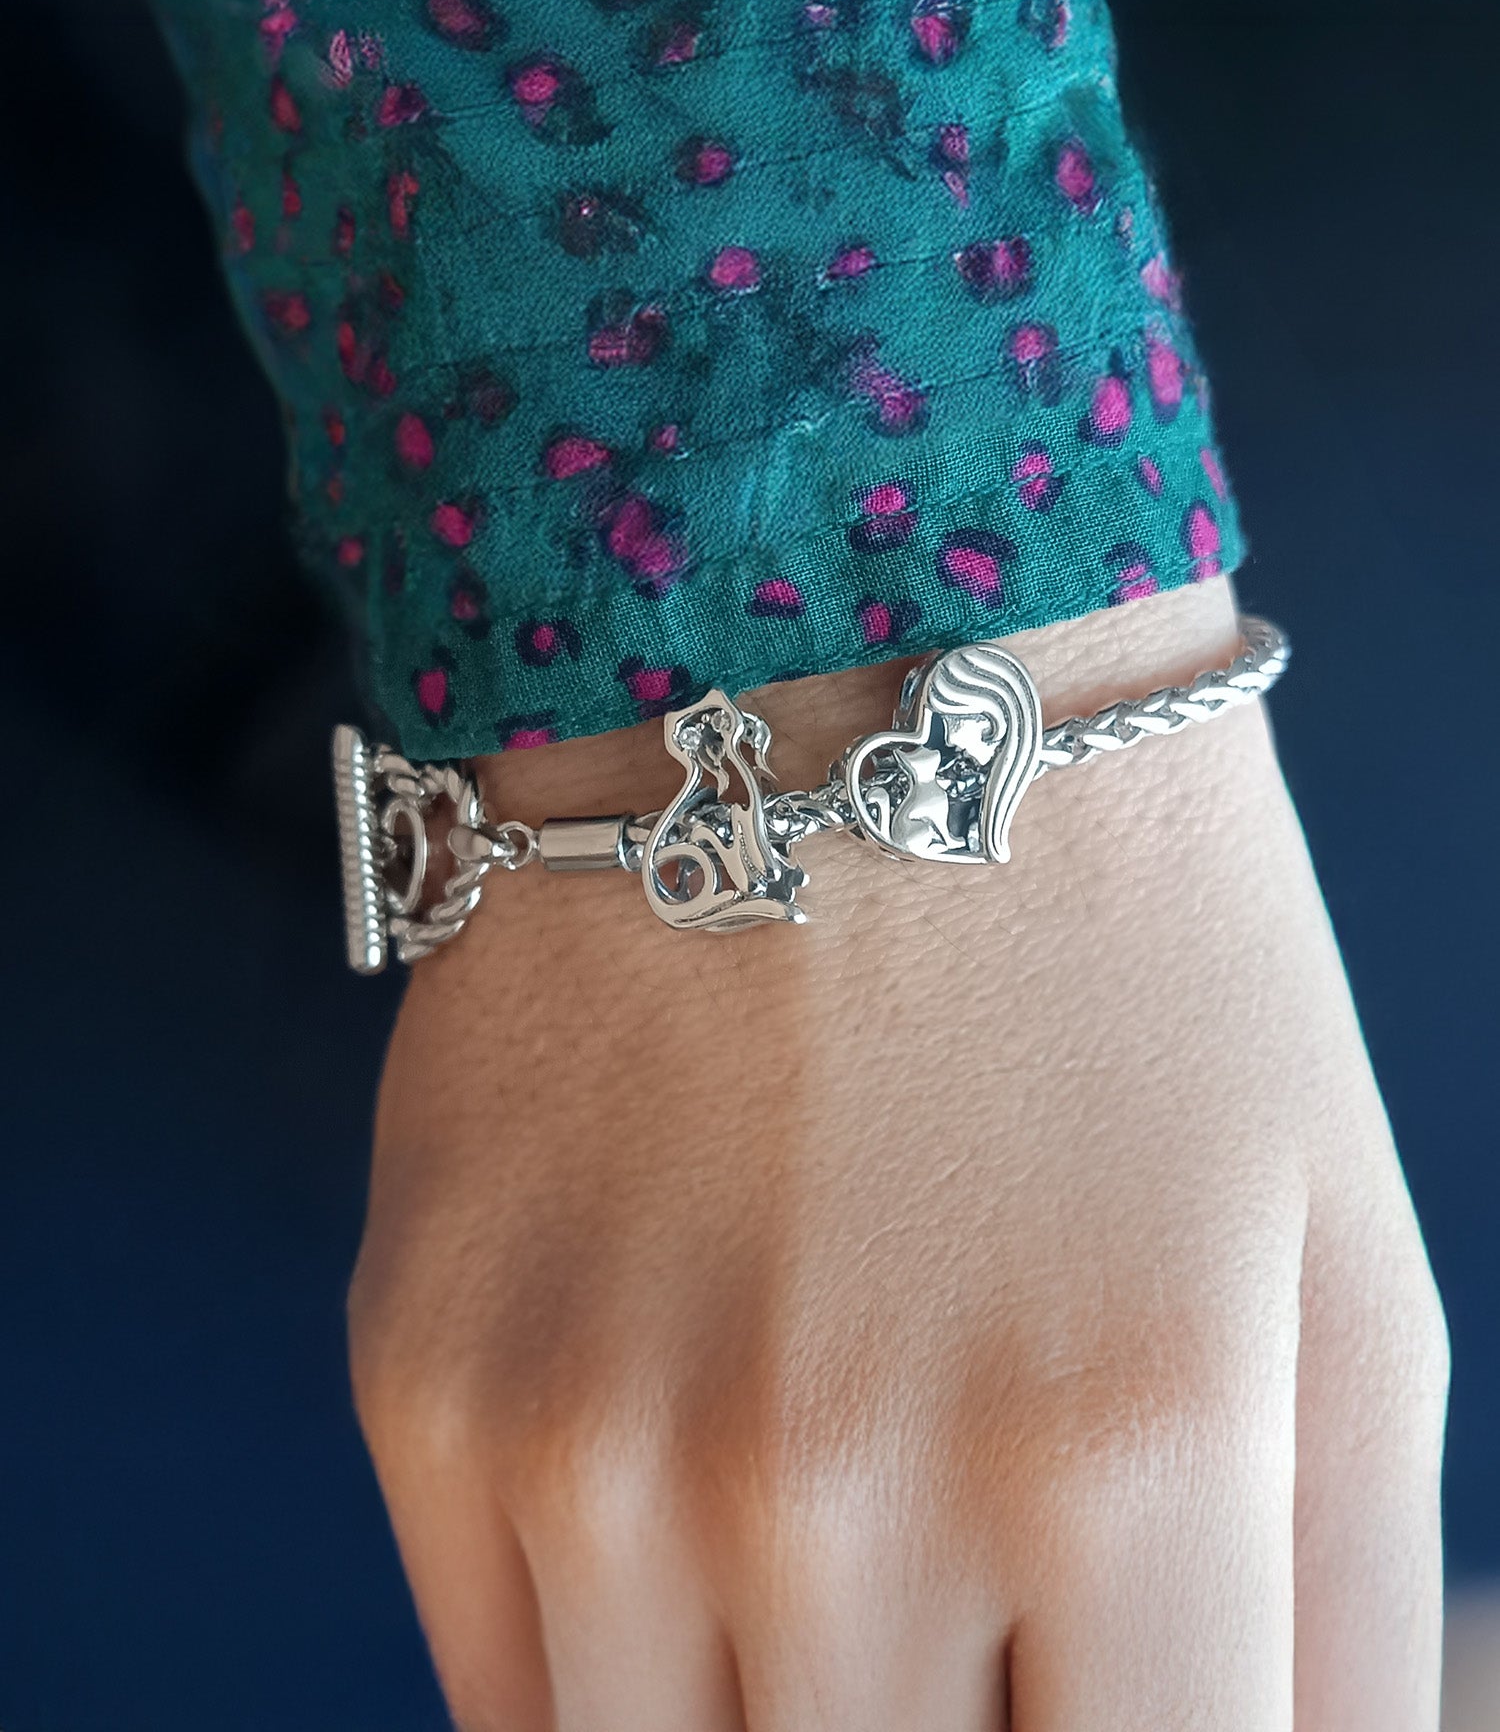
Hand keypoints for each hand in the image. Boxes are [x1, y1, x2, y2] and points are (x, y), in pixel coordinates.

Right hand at [348, 580, 1447, 1731]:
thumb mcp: (1342, 1273)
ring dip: (779, 1718)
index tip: (1087, 1687)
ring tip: (838, 1537)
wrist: (827, 685)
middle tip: (974, 1599)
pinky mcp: (426, 1371)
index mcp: (1128, 1449)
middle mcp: (836, 1475)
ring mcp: (593, 1432)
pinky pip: (509, 1700)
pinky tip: (690, 1488)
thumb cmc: (1126, 971)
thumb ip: (1346, 1622)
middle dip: (960, 1726)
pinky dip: (620, 1664)